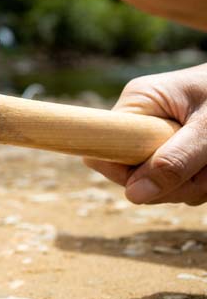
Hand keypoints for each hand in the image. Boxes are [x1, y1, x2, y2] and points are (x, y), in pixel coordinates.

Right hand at [84, 64, 206, 204]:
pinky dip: (201, 181)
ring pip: (158, 181)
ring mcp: (157, 134)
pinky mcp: (175, 146)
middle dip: (174, 182)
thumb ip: (176, 160)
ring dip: (194, 184)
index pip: (102, 150)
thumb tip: (134, 195)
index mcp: (139, 103)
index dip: (126, 173)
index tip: (160, 177)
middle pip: (132, 173)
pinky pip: (177, 179)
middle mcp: (142, 118)